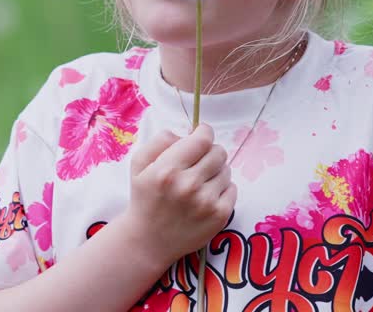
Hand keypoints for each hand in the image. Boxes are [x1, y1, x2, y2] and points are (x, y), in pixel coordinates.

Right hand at [120, 124, 237, 264]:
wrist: (148, 241)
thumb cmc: (144, 198)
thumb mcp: (139, 164)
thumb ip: (160, 140)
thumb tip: (188, 132)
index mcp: (168, 170)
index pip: (202, 139)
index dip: (204, 132)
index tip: (200, 134)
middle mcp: (189, 185)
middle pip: (218, 152)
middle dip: (209, 152)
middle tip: (198, 161)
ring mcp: (206, 202)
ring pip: (226, 170)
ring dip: (215, 172)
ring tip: (199, 183)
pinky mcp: (220, 216)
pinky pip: (233, 189)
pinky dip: (222, 189)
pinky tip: (206, 196)